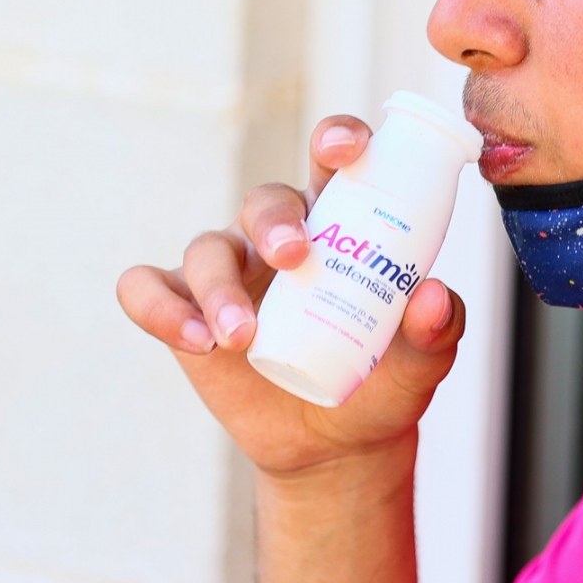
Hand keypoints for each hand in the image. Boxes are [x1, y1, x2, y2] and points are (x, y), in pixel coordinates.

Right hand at [116, 116, 465, 476]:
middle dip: (274, 222)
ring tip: (241, 339)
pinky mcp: (184, 309)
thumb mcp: (421, 362)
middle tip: (294, 258)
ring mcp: (228, 270)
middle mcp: (278, 235)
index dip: (336, 138)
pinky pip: (147, 290)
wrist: (336, 445)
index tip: (346, 150)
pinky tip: (195, 340)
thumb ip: (435, 330)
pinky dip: (160, 308)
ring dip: (219, 288)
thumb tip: (434, 296)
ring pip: (206, 248)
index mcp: (340, 222)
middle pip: (265, 200)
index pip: (333, 161)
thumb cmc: (383, 382)